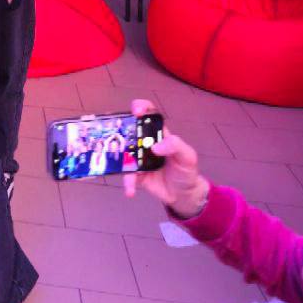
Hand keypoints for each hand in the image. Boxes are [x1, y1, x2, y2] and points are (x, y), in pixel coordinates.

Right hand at [123, 99, 209, 218]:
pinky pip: (127, 176)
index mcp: (159, 135)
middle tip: (115, 133)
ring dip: (118, 158)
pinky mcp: (136, 175)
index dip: (141, 107)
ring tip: (119, 166)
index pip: (149, 115)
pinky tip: (130, 190)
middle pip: (130, 130)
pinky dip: (128, 183)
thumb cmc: (186, 171)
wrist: (184, 194)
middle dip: (120, 128)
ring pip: (124, 154)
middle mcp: (146, 144)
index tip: (136, 110)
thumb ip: (176, 146)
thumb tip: (155, 147)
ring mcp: (139, 159)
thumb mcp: (188, 156)